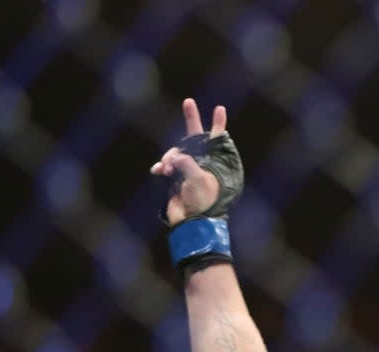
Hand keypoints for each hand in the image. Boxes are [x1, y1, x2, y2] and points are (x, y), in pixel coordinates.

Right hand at [150, 98, 227, 225]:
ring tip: (167, 168)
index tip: (220, 109)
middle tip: (188, 102)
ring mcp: (186, 169)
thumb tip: (174, 158)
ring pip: (175, 152)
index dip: (218, 124)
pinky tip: (158, 171)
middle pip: (194, 137)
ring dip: (169, 157)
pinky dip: (161, 167)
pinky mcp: (174, 177)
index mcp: (213, 162)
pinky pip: (164, 165)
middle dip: (191, 119)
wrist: (192, 221)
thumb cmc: (203, 201)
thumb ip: (187, 163)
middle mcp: (201, 162)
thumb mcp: (198, 180)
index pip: (217, 140)